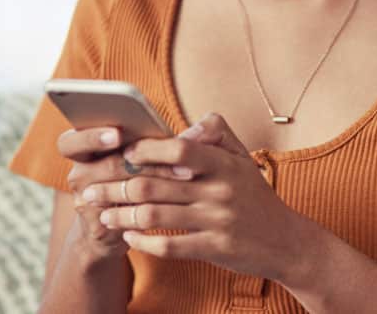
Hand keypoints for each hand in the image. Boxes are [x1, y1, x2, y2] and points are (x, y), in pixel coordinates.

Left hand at [79, 113, 314, 282]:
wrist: (286, 241)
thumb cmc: (256, 196)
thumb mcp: (242, 158)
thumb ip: (215, 133)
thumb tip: (185, 128)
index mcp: (224, 163)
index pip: (178, 149)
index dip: (145, 150)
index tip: (122, 154)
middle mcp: (219, 190)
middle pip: (152, 185)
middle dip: (113, 187)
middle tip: (90, 188)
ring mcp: (216, 221)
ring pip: (153, 217)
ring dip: (119, 215)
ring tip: (102, 213)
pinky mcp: (213, 249)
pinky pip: (168, 246)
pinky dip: (141, 241)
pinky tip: (128, 236)